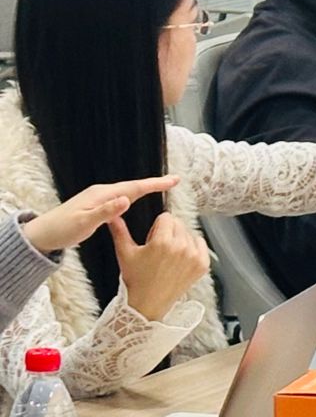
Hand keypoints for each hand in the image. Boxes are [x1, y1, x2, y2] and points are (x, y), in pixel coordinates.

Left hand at [21, 175, 181, 254]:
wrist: (41, 235)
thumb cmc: (61, 230)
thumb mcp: (84, 223)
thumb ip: (106, 212)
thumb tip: (127, 200)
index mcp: (101, 195)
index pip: (134, 188)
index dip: (155, 184)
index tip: (173, 180)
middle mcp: (101, 193)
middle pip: (133, 186)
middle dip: (154, 184)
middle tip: (174, 181)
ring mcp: (98, 199)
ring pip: (128, 192)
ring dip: (145, 189)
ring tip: (161, 188)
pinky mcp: (96, 206)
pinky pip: (121, 198)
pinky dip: (134, 197)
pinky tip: (136, 200)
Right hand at [109, 212, 211, 321]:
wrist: (148, 303)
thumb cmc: (136, 279)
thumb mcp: (125, 253)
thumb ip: (119, 231)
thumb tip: (112, 216)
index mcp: (162, 242)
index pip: (166, 217)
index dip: (157, 226)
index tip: (152, 238)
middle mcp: (181, 247)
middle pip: (178, 224)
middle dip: (168, 232)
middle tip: (159, 249)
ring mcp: (194, 256)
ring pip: (189, 233)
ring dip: (180, 240)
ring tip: (168, 256)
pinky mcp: (202, 264)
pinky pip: (201, 244)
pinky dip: (193, 247)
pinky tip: (180, 258)